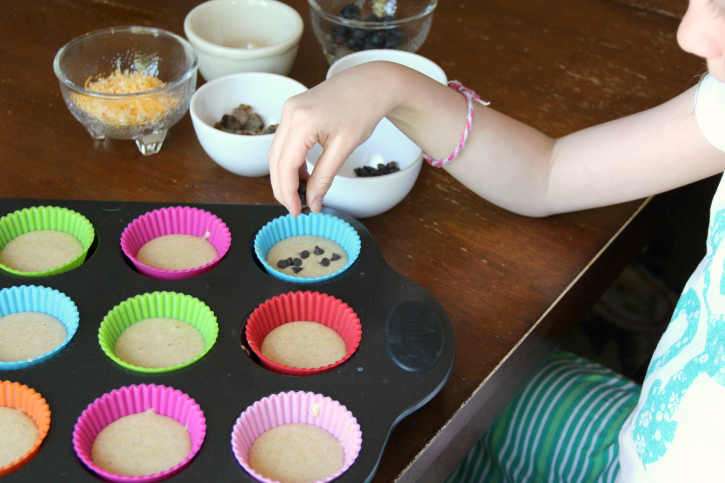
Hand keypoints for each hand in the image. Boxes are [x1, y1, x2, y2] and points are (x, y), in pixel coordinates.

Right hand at [268, 62, 401, 215]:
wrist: (371, 83)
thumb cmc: (363, 109)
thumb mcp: (344, 148)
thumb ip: (324, 178)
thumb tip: (313, 202)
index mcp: (303, 120)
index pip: (285, 165)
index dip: (288, 192)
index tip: (297, 211)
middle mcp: (290, 112)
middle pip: (275, 160)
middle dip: (283, 188)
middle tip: (296, 209)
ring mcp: (289, 109)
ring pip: (276, 152)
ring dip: (284, 176)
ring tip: (300, 195)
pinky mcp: (293, 110)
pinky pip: (284, 142)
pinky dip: (290, 161)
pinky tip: (303, 175)